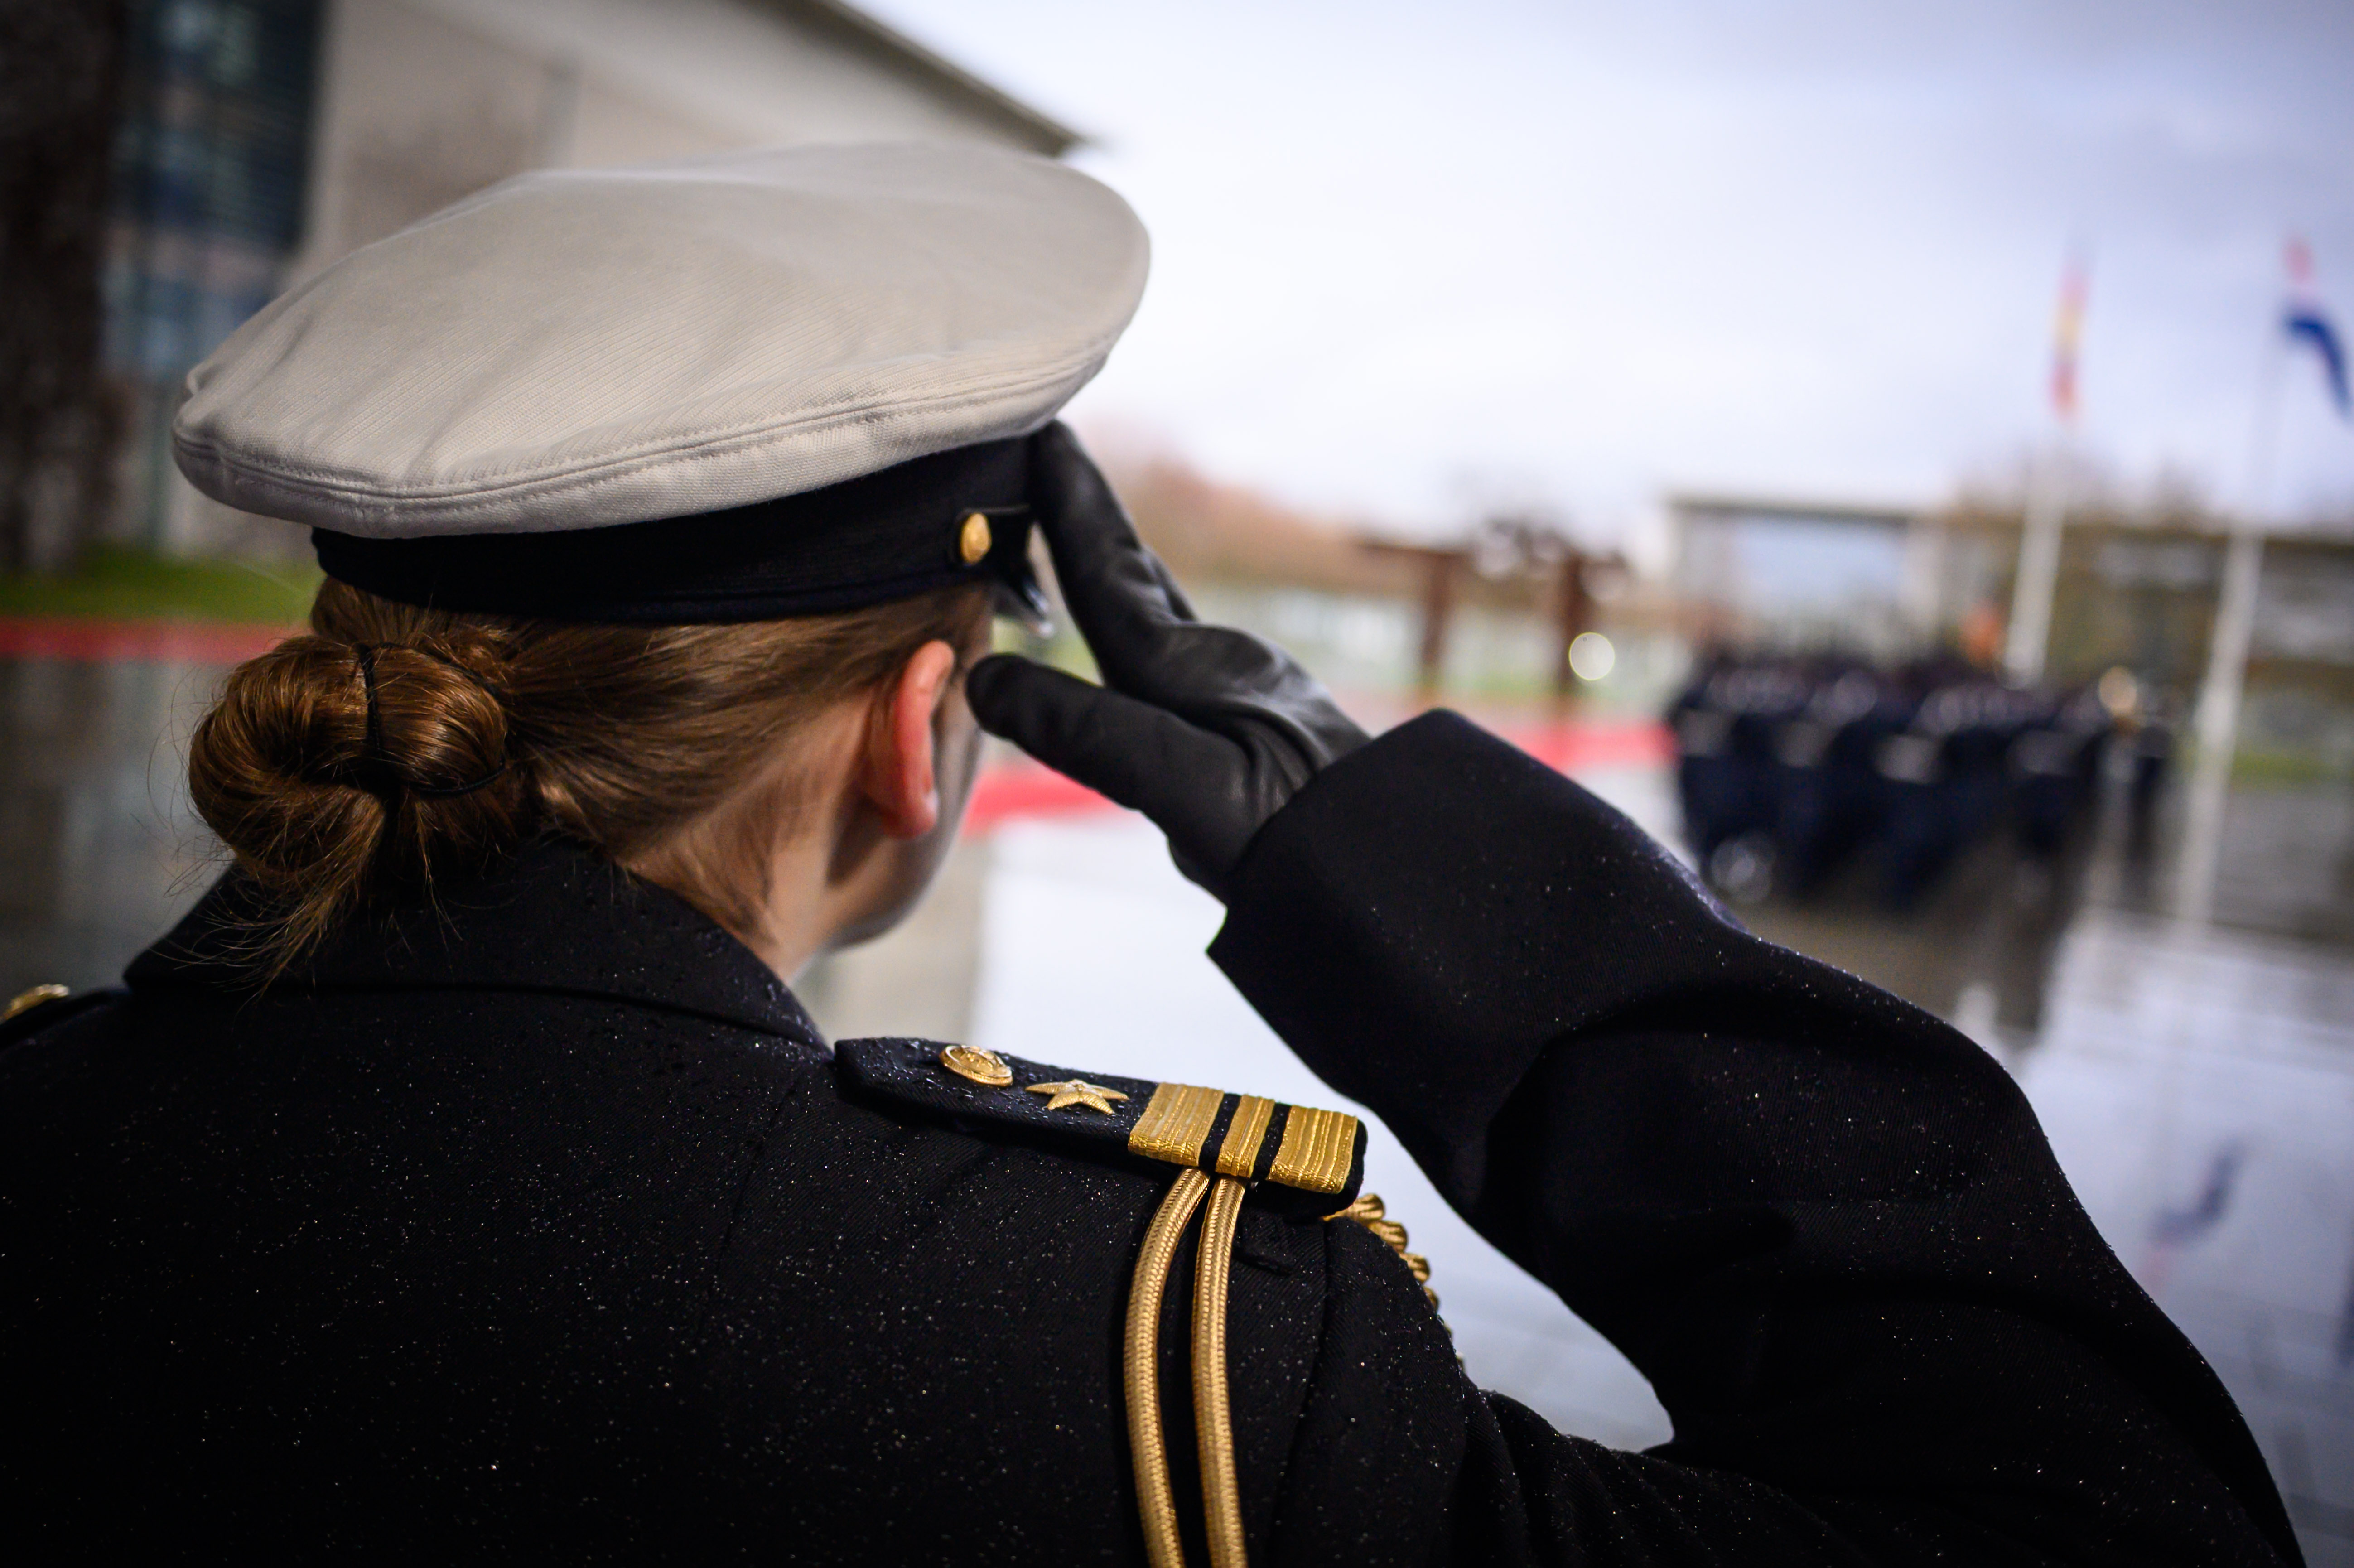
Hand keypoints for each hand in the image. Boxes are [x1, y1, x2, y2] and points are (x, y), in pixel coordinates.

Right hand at [967, 424, 1367, 898]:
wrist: (1399, 870)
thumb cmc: (1302, 836)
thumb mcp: (1185, 787)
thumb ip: (1088, 733)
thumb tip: (986, 681)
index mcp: (1190, 669)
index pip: (1109, 570)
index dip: (1069, 505)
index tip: (1043, 432)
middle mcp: (1217, 665)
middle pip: (1136, 578)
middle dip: (1089, 522)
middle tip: (1055, 461)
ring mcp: (1244, 696)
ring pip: (1162, 618)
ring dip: (1118, 575)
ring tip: (1086, 543)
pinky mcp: (1261, 733)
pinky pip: (1178, 663)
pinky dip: (1144, 634)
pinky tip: (1147, 658)